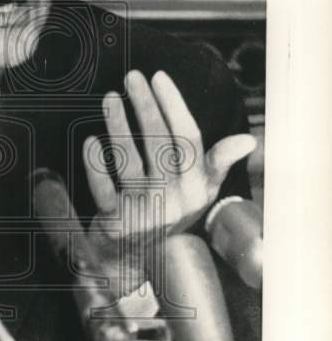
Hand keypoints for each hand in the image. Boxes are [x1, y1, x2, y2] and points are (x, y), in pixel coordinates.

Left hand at [79, 69, 254, 296]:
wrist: (138, 263)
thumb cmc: (170, 216)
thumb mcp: (200, 193)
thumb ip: (217, 163)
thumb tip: (249, 140)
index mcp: (195, 186)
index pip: (188, 138)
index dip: (174, 105)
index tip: (159, 77)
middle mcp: (173, 198)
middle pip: (158, 143)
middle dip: (144, 106)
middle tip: (131, 77)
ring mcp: (145, 211)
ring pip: (129, 161)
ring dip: (118, 126)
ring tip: (110, 98)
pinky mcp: (117, 223)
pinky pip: (104, 190)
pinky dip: (96, 166)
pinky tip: (90, 141)